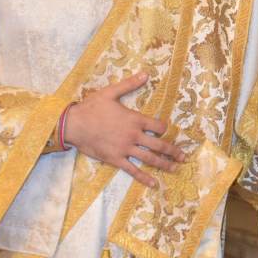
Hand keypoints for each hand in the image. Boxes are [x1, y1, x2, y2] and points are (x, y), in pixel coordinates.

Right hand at [64, 72, 185, 187]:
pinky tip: (154, 184)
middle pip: (159, 145)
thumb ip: (129, 84)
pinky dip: (144, 177)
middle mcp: (133, 135)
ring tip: (176, 168)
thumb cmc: (91, 108)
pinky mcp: (116, 159)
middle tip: (184, 156)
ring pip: (150, 158)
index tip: (166, 130)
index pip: (158, 126)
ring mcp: (126, 149)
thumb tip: (146, 73)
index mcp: (134, 119)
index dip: (164, 128)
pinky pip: (133, 170)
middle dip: (173, 151)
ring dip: (165, 164)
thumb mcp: (110, 92)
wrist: (73, 124)